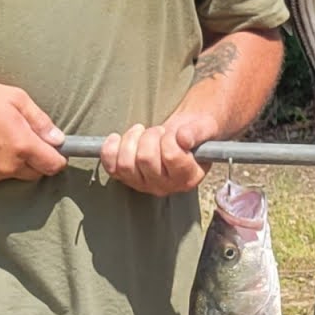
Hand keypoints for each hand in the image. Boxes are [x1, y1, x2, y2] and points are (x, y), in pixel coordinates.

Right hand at [0, 82, 66, 183]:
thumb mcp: (16, 99)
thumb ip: (41, 121)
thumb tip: (58, 139)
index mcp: (23, 145)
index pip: (53, 165)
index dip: (58, 158)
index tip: (55, 149)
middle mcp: (9, 165)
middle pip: (36, 173)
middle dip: (37, 160)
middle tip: (26, 139)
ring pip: (15, 174)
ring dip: (16, 162)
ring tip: (0, 139)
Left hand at [99, 113, 216, 195]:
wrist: (180, 137)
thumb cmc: (193, 133)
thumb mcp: (205, 128)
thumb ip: (198, 132)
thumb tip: (184, 138)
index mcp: (188, 177)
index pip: (172, 157)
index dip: (169, 138)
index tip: (175, 133)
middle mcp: (166, 187)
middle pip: (145, 159)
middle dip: (150, 136)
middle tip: (159, 131)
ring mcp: (144, 185)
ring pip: (126, 164)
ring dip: (131, 140)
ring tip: (142, 132)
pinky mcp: (127, 179)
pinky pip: (111, 167)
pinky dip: (110, 150)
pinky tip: (117, 138)